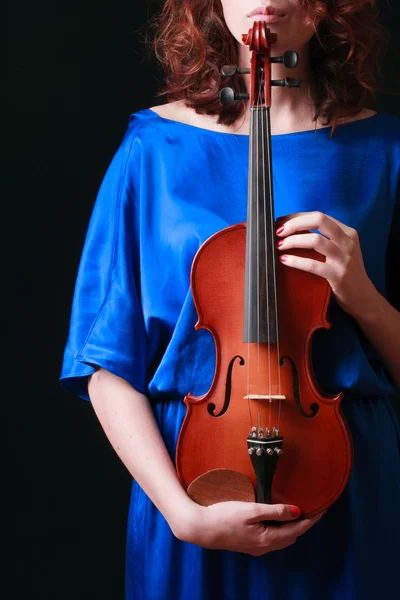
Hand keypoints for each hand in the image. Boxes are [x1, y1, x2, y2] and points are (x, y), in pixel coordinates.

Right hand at [173, 501, 325, 555]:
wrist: (201, 528)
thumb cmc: (224, 515)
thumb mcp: (251, 510)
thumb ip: (275, 511)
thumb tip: (297, 512)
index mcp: (268, 539)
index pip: (297, 530)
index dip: (311, 519)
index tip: (322, 508)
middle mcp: (264, 547)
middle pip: (292, 537)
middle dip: (304, 524)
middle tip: (312, 508)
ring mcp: (256, 548)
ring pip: (282, 539)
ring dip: (292, 527)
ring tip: (297, 511)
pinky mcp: (248, 545)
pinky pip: (272, 539)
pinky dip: (280, 530)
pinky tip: (277, 519)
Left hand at [275, 211, 376, 318]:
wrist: (364, 298)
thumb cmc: (346, 272)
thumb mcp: (341, 250)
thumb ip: (324, 239)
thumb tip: (293, 229)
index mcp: (347, 232)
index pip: (319, 216)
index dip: (297, 217)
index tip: (281, 221)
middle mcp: (347, 242)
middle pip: (319, 220)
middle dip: (295, 223)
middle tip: (279, 231)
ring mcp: (344, 259)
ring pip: (315, 240)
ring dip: (293, 241)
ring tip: (279, 245)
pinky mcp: (338, 275)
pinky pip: (313, 265)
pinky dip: (296, 260)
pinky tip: (284, 260)